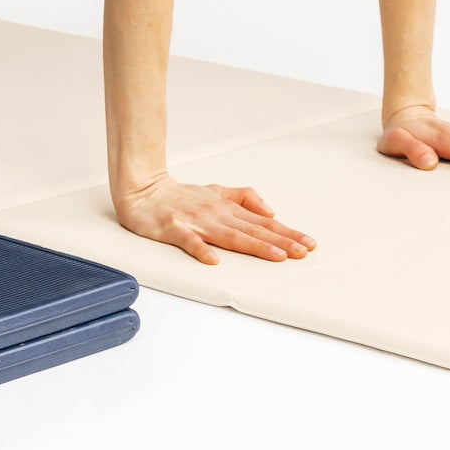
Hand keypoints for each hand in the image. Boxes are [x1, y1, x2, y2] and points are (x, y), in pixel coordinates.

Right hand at [113, 175, 314, 265]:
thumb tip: (271, 210)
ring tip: (276, 256)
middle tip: (303, 252)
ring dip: (254, 246)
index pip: (262, 222)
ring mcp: (195, 221)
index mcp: (226, 208)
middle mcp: (215, 214)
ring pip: (229, 236)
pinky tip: (214, 261)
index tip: (308, 243)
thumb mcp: (216, 191)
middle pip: (252, 230)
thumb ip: (244, 198)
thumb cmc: (180, 195)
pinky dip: (201, 250)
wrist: (142, 189)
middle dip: (280, 241)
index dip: (286, 232)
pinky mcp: (173, 228)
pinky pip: (189, 241)